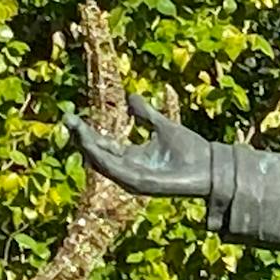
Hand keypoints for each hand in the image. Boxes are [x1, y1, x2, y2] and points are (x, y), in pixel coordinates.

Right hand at [63, 94, 210, 196]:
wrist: (211, 165)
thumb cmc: (192, 150)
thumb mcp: (164, 126)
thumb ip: (146, 114)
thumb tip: (130, 96)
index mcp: (132, 157)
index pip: (102, 145)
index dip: (86, 132)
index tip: (71, 116)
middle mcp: (129, 168)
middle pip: (97, 154)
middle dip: (81, 137)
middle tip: (68, 119)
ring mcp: (133, 178)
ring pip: (102, 163)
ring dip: (87, 147)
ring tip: (76, 129)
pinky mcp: (139, 183)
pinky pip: (115, 171)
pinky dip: (103, 159)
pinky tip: (93, 145)